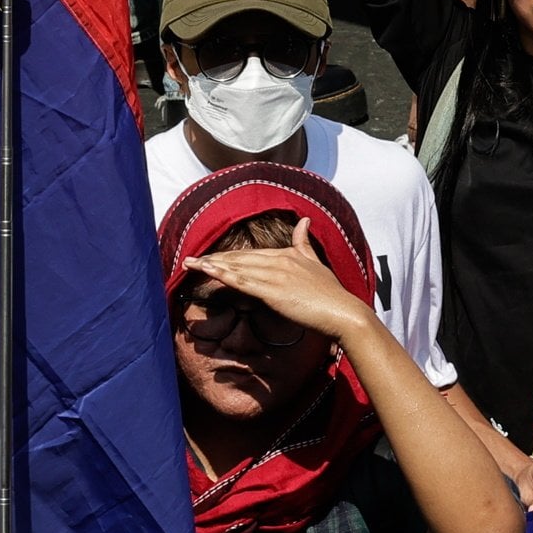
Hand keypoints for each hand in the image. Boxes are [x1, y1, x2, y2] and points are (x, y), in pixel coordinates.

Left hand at [179, 221, 374, 342]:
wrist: (343, 312)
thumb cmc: (331, 294)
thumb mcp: (316, 263)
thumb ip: (304, 242)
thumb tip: (304, 220)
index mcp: (288, 255)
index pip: (251, 254)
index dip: (228, 257)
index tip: (209, 259)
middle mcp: (279, 261)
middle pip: (239, 258)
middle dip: (212, 259)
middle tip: (189, 260)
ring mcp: (275, 274)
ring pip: (236, 267)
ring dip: (210, 265)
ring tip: (189, 264)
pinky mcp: (272, 290)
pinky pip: (242, 281)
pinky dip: (223, 274)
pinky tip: (207, 271)